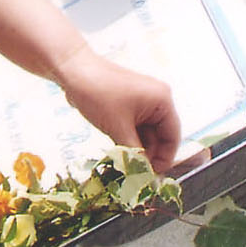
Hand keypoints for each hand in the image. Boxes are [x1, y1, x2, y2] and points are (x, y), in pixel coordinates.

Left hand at [53, 46, 180, 172]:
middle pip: (160, 136)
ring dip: (136, 149)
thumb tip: (143, 177)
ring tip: (124, 166)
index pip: (173, 137)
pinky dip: (128, 139)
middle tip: (136, 175)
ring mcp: (142, 101)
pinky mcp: (128, 103)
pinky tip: (118, 153)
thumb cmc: (98, 93)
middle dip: (148, 155)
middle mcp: (157, 99)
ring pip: (145, 133)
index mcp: (162, 101)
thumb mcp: (118, 128)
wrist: (72, 70)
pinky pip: (134, 126)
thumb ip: (134, 154)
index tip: (152, 177)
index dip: (164, 159)